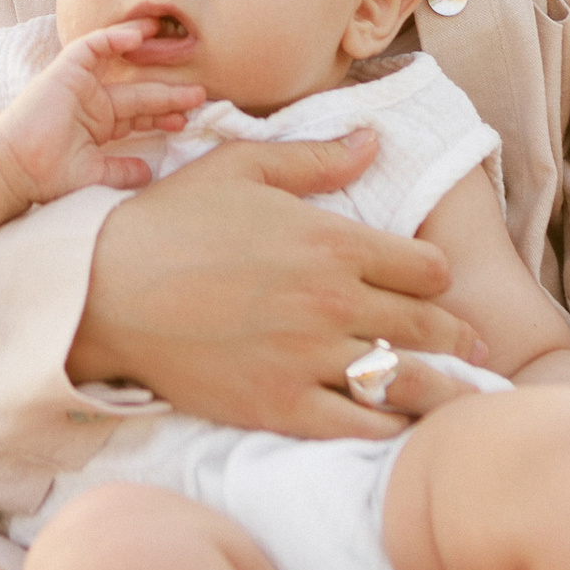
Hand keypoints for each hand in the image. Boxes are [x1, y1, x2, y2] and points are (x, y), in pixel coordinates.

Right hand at [0, 22, 206, 204]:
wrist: (14, 167)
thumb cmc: (46, 174)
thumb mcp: (93, 175)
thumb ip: (122, 171)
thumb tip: (149, 173)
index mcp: (99, 125)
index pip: (139, 115)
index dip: (163, 114)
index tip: (187, 119)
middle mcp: (92, 102)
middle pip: (138, 92)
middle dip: (169, 93)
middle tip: (200, 93)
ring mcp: (80, 85)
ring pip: (117, 62)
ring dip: (145, 52)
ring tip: (173, 41)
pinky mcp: (65, 71)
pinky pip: (92, 47)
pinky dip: (113, 38)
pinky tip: (138, 35)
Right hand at [72, 132, 487, 438]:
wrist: (102, 290)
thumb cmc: (170, 222)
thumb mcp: (242, 166)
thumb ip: (317, 158)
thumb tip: (374, 142)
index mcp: (332, 241)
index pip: (429, 268)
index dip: (436, 277)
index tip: (430, 286)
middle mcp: (333, 303)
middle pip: (429, 327)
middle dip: (453, 335)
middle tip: (468, 345)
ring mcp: (309, 359)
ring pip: (405, 381)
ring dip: (437, 386)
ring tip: (453, 391)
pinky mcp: (280, 407)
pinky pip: (360, 427)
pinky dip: (387, 427)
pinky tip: (393, 422)